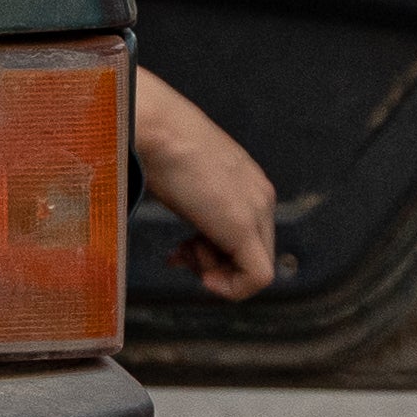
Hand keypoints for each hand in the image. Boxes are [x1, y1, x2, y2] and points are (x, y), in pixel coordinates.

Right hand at [131, 70, 278, 299]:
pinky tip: (201, 275)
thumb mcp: (184, 176)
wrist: (156, 128)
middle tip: (180, 256)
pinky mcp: (243, 228)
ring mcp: (256, 211)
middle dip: (215, 262)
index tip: (181, 248)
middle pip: (252, 251)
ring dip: (216, 271)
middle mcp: (261, 196)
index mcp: (248, 181)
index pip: (245, 232)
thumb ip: (196, 200)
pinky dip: (230, 287)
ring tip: (184, 253)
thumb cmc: (158, 144)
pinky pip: (257, 278)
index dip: (213, 249)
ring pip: (256, 267)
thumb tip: (186, 228)